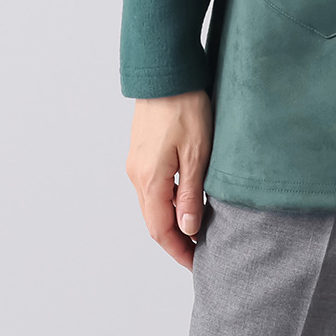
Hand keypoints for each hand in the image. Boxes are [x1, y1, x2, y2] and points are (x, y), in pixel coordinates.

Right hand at [126, 89, 212, 269]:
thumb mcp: (197, 152)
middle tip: (200, 251)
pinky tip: (186, 196)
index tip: (197, 263)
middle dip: (175, 240)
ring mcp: (136, 162)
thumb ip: (191, 193)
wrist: (166, 71)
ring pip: (152, 204)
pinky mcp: (141, 151)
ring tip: (198, 226)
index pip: (161, 230)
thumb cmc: (184, 106)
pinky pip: (152, 186)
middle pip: (153, 220)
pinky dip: (167, 199)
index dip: (179, 250)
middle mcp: (136, 174)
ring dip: (171, 219)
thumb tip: (188, 229)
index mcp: (149, 179)